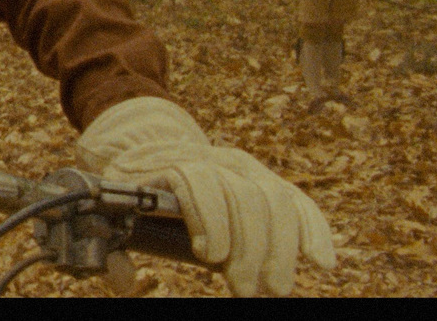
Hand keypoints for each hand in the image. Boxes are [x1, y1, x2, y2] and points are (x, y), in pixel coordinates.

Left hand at [76, 97, 335, 296]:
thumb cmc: (136, 187)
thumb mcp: (116, 206)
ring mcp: (248, 169)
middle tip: (247, 288)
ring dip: (281, 248)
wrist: (155, 147)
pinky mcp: (269, 182)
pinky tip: (320, 261)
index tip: (209, 254)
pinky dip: (313, 230)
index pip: (197, 178)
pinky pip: (298, 202)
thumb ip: (116, 244)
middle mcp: (217, 160)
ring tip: (275, 286)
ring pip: (276, 198)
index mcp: (176, 163)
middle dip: (250, 246)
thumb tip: (123, 279)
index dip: (208, 216)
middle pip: (244, 194)